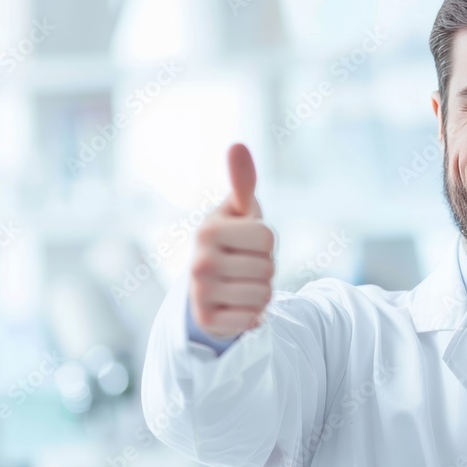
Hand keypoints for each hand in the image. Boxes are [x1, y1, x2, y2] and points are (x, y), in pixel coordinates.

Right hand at [189, 143, 274, 337]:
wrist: (207, 287)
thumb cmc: (231, 241)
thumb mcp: (238, 212)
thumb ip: (242, 182)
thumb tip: (237, 145)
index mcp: (208, 231)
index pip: (267, 239)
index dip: (266, 243)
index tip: (246, 245)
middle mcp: (198, 263)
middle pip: (268, 268)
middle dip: (264, 269)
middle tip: (243, 268)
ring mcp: (200, 295)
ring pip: (264, 296)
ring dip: (261, 293)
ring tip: (241, 286)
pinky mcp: (207, 322)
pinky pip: (253, 319)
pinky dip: (253, 315)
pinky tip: (237, 307)